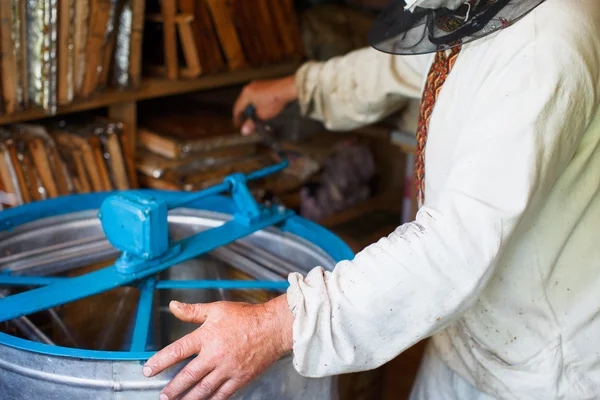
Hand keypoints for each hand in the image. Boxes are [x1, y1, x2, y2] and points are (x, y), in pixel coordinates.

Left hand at [142, 295, 293, 399]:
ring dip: (188, 398)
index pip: (178, 351)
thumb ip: (193, 311)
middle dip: (172, 388)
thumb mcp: (217, 308)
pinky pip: (222, 394)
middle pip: (188, 375)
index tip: (149, 369)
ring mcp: (228, 369)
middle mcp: (216, 354)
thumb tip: (173, 306)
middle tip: (163, 396)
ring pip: (203, 388)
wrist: (273, 328)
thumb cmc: (246, 316)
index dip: (160, 361)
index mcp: (207, 336)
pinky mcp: (240, 378)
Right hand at [233, 76, 297, 135]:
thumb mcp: (262, 115)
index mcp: (246, 94)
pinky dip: (258, 103)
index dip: (237, 118)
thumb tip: (245, 130)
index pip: (237, 108)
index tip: (238, 124)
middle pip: (243, 103)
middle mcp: (250, 87)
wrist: (289, 89)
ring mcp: (258, 84)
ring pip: (250, 99)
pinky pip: (257, 95)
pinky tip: (264, 109)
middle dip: (245, 114)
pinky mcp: (265, 84)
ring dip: (252, 109)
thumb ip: (252, 124)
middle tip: (248, 122)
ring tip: (257, 117)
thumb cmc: (275, 100)